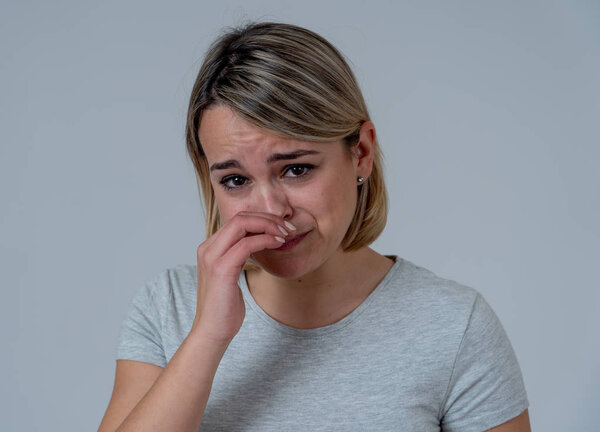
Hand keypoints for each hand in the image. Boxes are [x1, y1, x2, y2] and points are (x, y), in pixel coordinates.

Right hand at [190, 211, 292, 344]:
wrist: (212, 332)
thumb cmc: (225, 308)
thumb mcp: (232, 275)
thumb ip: (239, 256)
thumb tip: (258, 243)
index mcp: (210, 248)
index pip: (237, 220)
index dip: (261, 219)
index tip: (281, 227)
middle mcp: (208, 248)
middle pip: (240, 217)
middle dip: (267, 218)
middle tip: (288, 227)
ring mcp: (212, 257)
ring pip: (242, 224)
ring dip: (269, 226)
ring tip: (286, 234)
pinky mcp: (221, 269)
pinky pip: (246, 244)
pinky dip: (265, 239)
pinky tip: (278, 244)